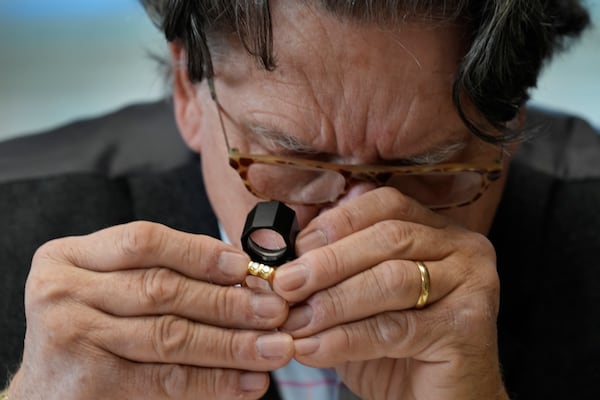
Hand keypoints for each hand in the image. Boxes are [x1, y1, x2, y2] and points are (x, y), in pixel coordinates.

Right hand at [9, 222, 292, 399]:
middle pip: (162, 290)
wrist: (48, 392)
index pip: (145, 242)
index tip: (245, 266)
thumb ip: (164, 273)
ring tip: (274, 347)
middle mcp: (63, 291)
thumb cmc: (92, 331)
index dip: (200, 252)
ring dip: (232, 343)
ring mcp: (71, 338)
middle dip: (227, 301)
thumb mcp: (112, 289)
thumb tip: (243, 275)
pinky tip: (247, 382)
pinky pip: (166, 381)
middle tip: (275, 310)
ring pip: (170, 336)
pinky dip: (214, 382)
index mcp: (70, 257)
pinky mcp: (88, 383)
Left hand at [272, 187, 507, 399]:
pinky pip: (396, 328)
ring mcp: (472, 285)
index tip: (295, 249)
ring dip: (333, 300)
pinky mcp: (468, 328)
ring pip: (391, 279)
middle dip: (328, 261)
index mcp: (436, 230)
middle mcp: (462, 249)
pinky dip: (347, 338)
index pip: (386, 205)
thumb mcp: (358, 303)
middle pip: (388, 238)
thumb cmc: (395, 349)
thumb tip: (284, 258)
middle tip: (284, 283)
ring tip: (294, 320)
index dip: (338, 222)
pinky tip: (313, 348)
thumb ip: (333, 275)